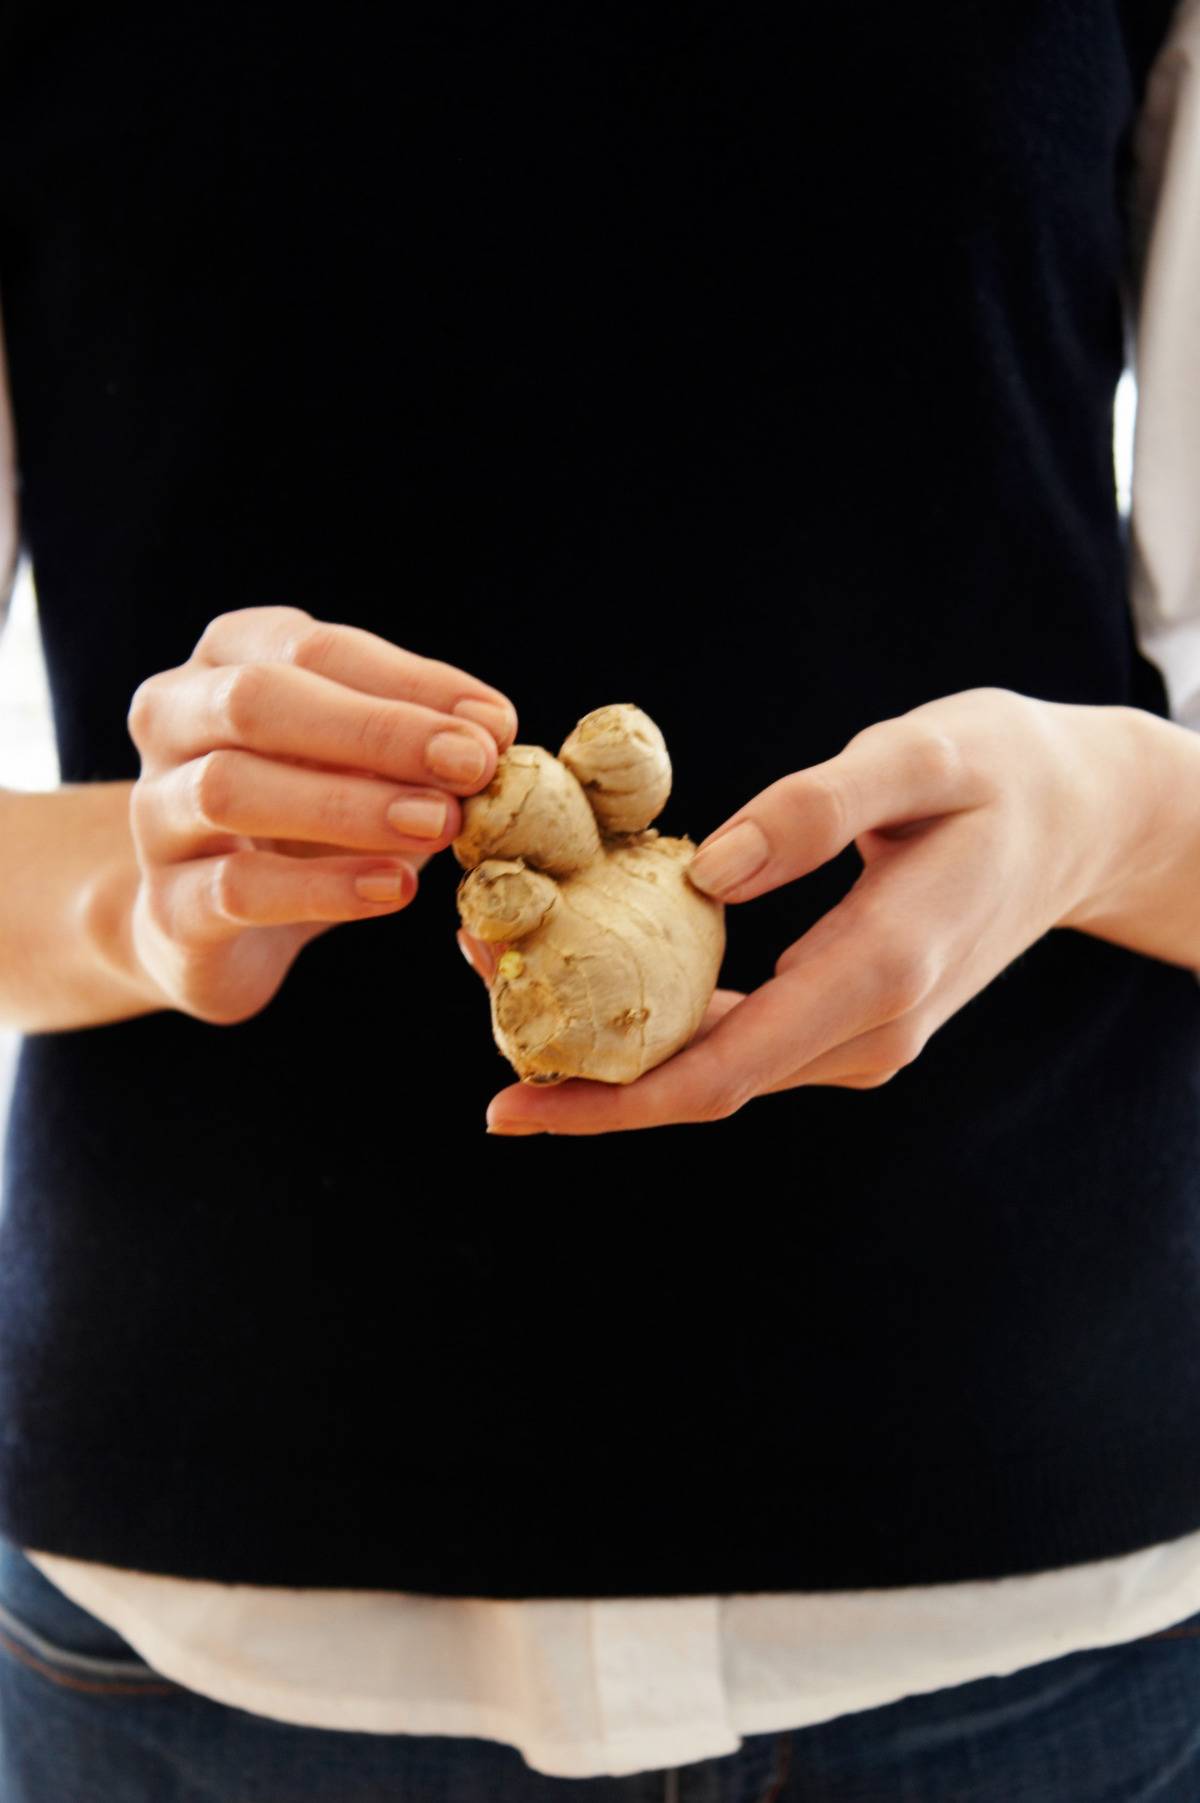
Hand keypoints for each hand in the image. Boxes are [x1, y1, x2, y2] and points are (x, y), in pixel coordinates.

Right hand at [126, 604, 515, 1023]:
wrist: (206, 927)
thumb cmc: (303, 819)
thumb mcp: (362, 765)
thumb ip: (418, 741)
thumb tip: (492, 731)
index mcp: (226, 659)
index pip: (314, 648)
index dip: (409, 683)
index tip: (494, 724)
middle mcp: (172, 721)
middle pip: (256, 702)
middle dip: (377, 731)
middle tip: (471, 766)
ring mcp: (154, 814)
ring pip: (231, 790)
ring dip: (349, 805)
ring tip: (439, 824)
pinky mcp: (165, 905)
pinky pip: (233, 888)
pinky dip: (321, 888)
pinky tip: (394, 888)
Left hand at [480, 687, 1151, 1134]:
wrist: (1080, 823)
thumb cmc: (1002, 774)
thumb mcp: (922, 756)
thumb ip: (816, 808)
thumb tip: (706, 871)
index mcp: (880, 971)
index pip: (723, 1068)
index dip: (610, 1102)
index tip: (513, 1109)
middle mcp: (869, 1030)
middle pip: (703, 1083)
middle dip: (585, 1071)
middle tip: (481, 1004)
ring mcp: (864, 1037)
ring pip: (718, 1068)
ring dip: (616, 1048)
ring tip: (512, 977)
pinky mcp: (853, 1020)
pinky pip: (743, 1041)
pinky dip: (665, 1025)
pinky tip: (602, 982)